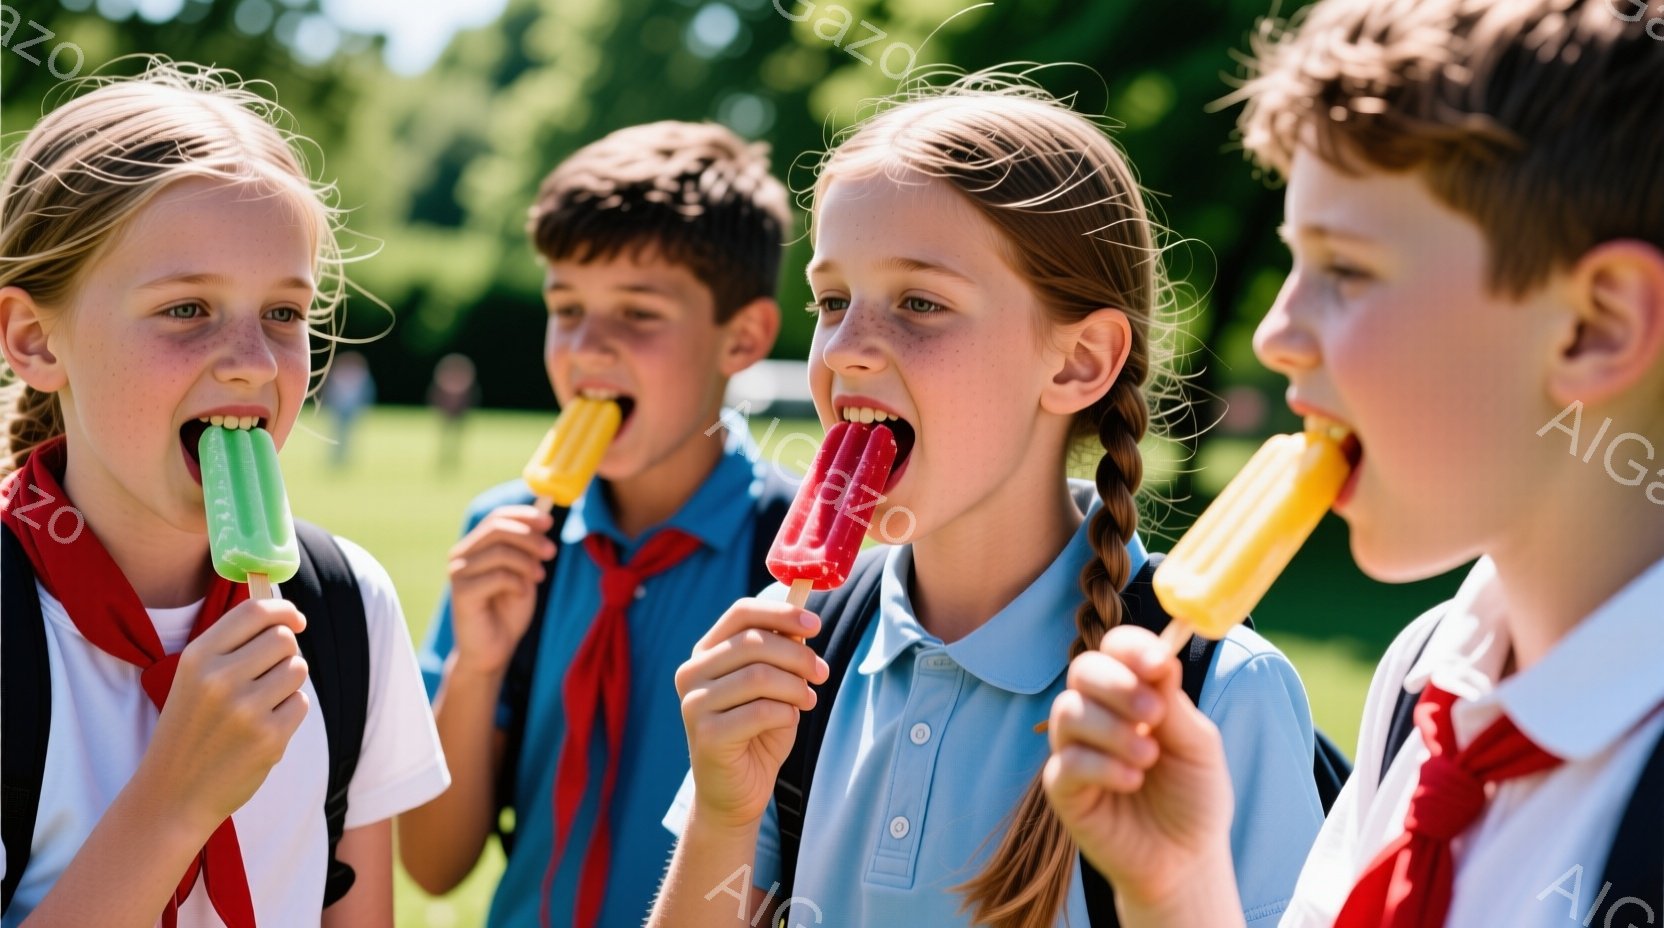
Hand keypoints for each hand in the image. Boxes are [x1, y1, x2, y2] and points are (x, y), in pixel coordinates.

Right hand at [140, 598, 310, 831]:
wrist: (174, 794)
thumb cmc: (191, 729)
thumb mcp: (194, 679)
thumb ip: (233, 644)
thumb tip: (287, 616)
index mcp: (197, 657)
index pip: (255, 611)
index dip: (284, 610)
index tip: (296, 619)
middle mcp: (220, 679)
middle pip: (284, 638)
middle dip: (285, 652)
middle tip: (268, 674)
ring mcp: (246, 710)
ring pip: (297, 669)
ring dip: (288, 683)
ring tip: (260, 704)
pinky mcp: (270, 737)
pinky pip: (301, 703)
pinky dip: (289, 712)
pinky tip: (262, 729)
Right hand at [446, 505, 555, 676]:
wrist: (493, 650)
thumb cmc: (508, 612)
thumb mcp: (524, 573)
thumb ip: (528, 548)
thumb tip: (544, 517)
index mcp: (474, 546)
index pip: (496, 517)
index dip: (524, 515)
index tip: (549, 521)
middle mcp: (460, 555)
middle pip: (497, 529)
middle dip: (530, 537)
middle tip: (552, 552)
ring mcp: (458, 573)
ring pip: (500, 552)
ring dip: (527, 563)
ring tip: (539, 577)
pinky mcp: (462, 593)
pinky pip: (497, 576)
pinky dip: (518, 583)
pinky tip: (521, 595)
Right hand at [674, 599, 828, 830]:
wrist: (736, 792)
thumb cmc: (757, 733)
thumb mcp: (774, 685)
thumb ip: (782, 653)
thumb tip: (803, 621)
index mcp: (706, 653)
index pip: (741, 613)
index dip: (781, 612)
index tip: (815, 623)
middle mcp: (692, 673)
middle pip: (754, 642)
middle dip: (798, 656)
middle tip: (821, 673)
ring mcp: (694, 704)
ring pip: (759, 676)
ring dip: (795, 687)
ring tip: (808, 701)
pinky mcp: (706, 734)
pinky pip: (760, 711)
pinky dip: (785, 713)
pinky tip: (789, 721)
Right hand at [1043, 625, 1234, 908]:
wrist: (1186, 859)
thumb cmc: (1193, 797)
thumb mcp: (1198, 747)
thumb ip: (1175, 705)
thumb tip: (1162, 659)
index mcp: (1133, 693)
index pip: (1116, 649)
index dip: (1131, 649)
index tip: (1157, 665)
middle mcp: (1099, 713)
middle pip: (1083, 670)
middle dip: (1117, 684)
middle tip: (1153, 714)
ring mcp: (1076, 748)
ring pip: (1068, 711)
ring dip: (1111, 729)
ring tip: (1148, 758)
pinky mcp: (1063, 788)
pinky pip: (1068, 761)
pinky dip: (1102, 766)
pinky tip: (1132, 781)